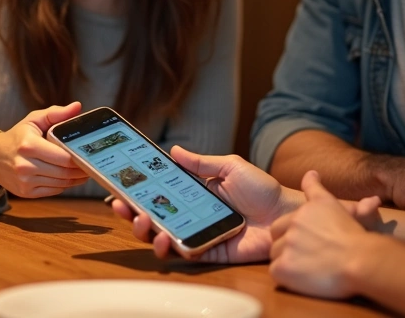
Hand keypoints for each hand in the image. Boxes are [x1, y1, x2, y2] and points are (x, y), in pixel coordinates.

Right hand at [0, 101, 89, 197]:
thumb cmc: (17, 137)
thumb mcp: (33, 120)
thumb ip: (55, 113)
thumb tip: (77, 106)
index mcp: (28, 145)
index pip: (63, 157)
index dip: (80, 157)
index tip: (90, 154)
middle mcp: (25, 165)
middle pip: (64, 172)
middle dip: (81, 169)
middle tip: (92, 164)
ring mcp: (25, 181)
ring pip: (61, 183)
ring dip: (76, 179)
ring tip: (85, 171)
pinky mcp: (27, 192)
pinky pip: (54, 190)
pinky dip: (64, 185)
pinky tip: (70, 178)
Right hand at [110, 146, 300, 263]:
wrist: (286, 212)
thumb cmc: (262, 188)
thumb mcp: (230, 166)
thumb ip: (201, 162)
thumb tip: (174, 150)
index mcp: (193, 194)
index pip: (159, 194)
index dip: (137, 192)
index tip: (118, 187)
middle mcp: (191, 215)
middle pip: (154, 218)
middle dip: (132, 213)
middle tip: (121, 206)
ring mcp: (198, 235)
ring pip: (163, 238)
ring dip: (146, 232)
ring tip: (142, 222)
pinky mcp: (209, 252)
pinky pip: (184, 253)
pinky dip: (170, 248)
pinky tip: (164, 238)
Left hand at [268, 171, 372, 298]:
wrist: (360, 260)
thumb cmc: (351, 235)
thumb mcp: (331, 204)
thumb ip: (315, 188)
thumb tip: (311, 173)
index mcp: (301, 212)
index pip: (281, 223)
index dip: (290, 234)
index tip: (306, 243)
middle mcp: (292, 225)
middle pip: (275, 238)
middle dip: (285, 246)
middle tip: (305, 256)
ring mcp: (287, 246)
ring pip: (275, 255)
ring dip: (287, 261)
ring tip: (309, 268)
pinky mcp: (284, 268)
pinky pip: (275, 271)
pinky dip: (287, 276)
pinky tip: (304, 278)